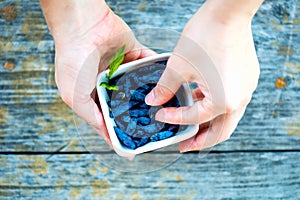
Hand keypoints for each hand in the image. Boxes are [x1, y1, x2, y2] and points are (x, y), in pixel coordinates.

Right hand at [41, 0, 153, 147]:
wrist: (83, 26)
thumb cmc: (73, 60)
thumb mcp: (74, 95)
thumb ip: (90, 115)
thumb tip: (105, 133)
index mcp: (93, 93)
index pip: (108, 118)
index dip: (118, 132)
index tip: (132, 147)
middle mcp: (109, 82)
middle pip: (128, 103)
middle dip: (139, 114)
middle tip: (153, 127)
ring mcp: (122, 67)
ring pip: (141, 84)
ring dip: (151, 92)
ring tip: (164, 104)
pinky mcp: (133, 52)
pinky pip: (148, 62)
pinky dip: (156, 67)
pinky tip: (166, 78)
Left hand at [145, 1, 260, 151]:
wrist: (228, 13)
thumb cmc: (206, 36)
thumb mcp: (179, 66)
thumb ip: (166, 88)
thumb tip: (153, 101)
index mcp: (223, 101)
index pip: (194, 118)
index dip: (174, 119)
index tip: (161, 115)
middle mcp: (239, 100)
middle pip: (221, 132)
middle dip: (201, 140)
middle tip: (185, 145)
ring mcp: (246, 90)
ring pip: (227, 118)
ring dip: (209, 123)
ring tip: (191, 123)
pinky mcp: (247, 79)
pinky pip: (231, 101)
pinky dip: (216, 106)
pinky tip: (201, 98)